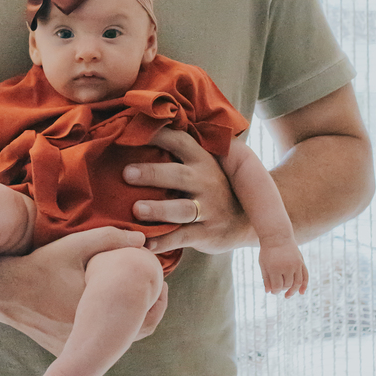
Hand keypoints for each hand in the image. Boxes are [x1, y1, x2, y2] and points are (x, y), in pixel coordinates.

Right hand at [0, 225, 167, 355]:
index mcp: (99, 315)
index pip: (146, 319)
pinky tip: (104, 307)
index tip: (161, 283)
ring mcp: (75, 348)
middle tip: (154, 291)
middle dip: (147, 310)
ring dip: (126, 320)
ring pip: (115, 340)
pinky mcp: (63, 349)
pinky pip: (95, 343)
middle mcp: (88, 338)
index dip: (159, 300)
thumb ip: (110, 238)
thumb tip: (144, 239)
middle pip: (135, 332)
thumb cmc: (41, 265)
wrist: (3, 290)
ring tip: (132, 296)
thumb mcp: (75, 245)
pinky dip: (104, 328)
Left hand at [122, 127, 249, 256]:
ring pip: (182, 209)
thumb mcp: (204, 167)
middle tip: (127, 173)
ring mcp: (208, 209)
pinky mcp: (207, 233)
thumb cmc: (213, 189)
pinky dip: (165, 241)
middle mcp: (206, 182)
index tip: (130, 132)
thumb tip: (140, 131)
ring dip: (159, 209)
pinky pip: (184, 237)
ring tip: (137, 210)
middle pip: (178, 175)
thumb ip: (179, 155)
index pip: (179, 142)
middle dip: (152, 173)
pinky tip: (147, 244)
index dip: (157, 136)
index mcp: (202, 160)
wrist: (248, 219)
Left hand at [259, 236, 308, 297]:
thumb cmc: (268, 251)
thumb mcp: (263, 265)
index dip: (275, 291)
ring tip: (287, 295)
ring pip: (297, 283)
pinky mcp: (301, 262)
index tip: (272, 291)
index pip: (277, 287)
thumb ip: (266, 279)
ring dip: (293, 291)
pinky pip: (305, 276)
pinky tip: (301, 293)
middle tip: (277, 288)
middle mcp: (287, 267)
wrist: (277, 236)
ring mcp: (296, 264)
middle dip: (282, 289)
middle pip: (287, 285)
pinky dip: (304, 285)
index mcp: (275, 268)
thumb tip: (269, 292)